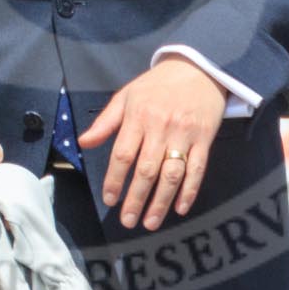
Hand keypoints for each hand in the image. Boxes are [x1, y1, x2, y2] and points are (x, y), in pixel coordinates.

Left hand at [77, 56, 225, 229]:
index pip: (123, 154)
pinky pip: (197, 169)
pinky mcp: (204, 139)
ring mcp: (184, 134)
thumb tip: (84, 142)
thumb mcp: (127, 95)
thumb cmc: (157, 85)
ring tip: (150, 222)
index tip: (109, 199)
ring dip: (160, 201)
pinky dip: (189, 191)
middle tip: (128, 220)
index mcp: (138, 116)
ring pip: (172, 174)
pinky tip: (179, 208)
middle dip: (136, 198)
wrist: (198, 68)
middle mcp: (161, 127)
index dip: (114, 179)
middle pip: (146, 169)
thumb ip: (105, 122)